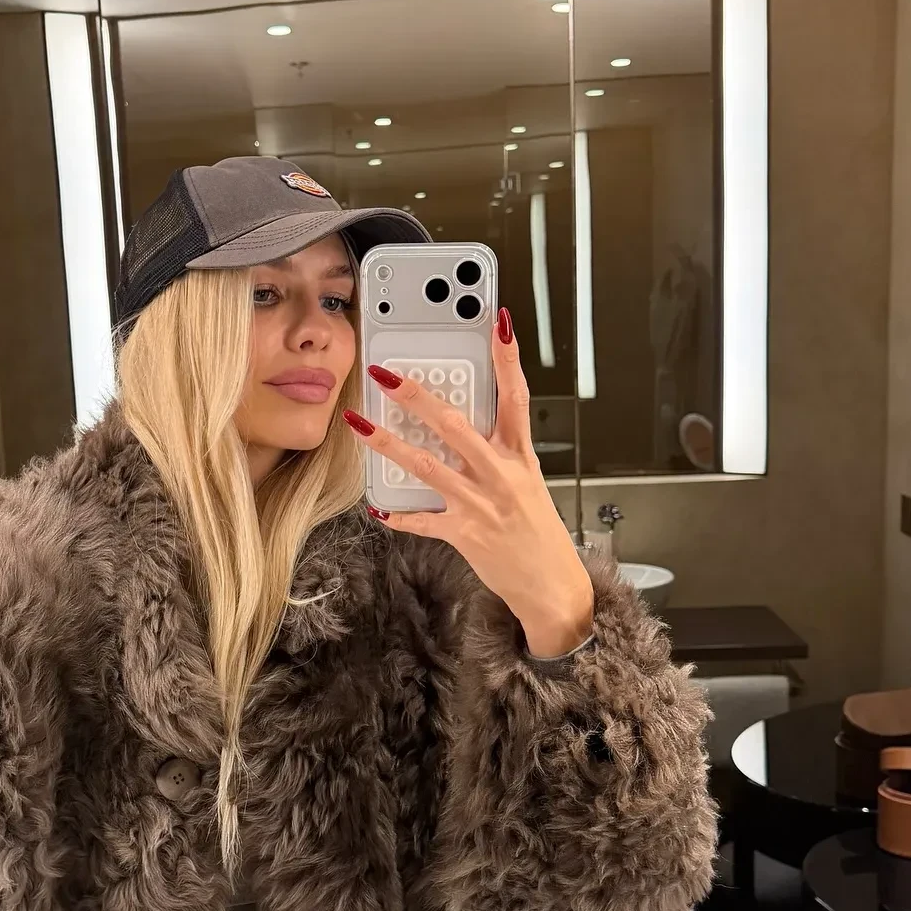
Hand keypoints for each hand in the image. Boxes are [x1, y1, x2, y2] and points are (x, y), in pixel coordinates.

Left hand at [343, 309, 594, 658]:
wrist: (552, 586)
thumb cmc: (538, 533)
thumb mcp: (528, 483)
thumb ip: (498, 453)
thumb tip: (462, 426)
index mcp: (521, 457)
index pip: (517, 397)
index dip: (508, 359)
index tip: (497, 323)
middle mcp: (501, 475)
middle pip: (455, 426)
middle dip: (418, 398)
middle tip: (388, 375)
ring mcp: (481, 505)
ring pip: (427, 467)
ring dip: (388, 444)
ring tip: (359, 425)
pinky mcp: (464, 534)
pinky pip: (422, 521)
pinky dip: (398, 515)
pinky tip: (377, 509)